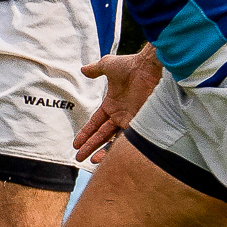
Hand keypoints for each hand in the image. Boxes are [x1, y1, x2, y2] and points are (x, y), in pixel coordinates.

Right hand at [73, 45, 162, 160]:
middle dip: (90, 146)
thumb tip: (84, 70)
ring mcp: (130, 120)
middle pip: (102, 135)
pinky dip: (115, 149)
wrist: (150, 68)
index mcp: (112, 105)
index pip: (96, 123)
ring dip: (101, 151)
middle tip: (79, 157)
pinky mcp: (139, 124)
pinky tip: (105, 157)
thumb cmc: (131, 65)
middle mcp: (120, 115)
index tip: (76, 143)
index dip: (86, 133)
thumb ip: (95, 70)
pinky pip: (126, 140)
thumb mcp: (108, 65)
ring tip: (90, 161)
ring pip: (113, 140)